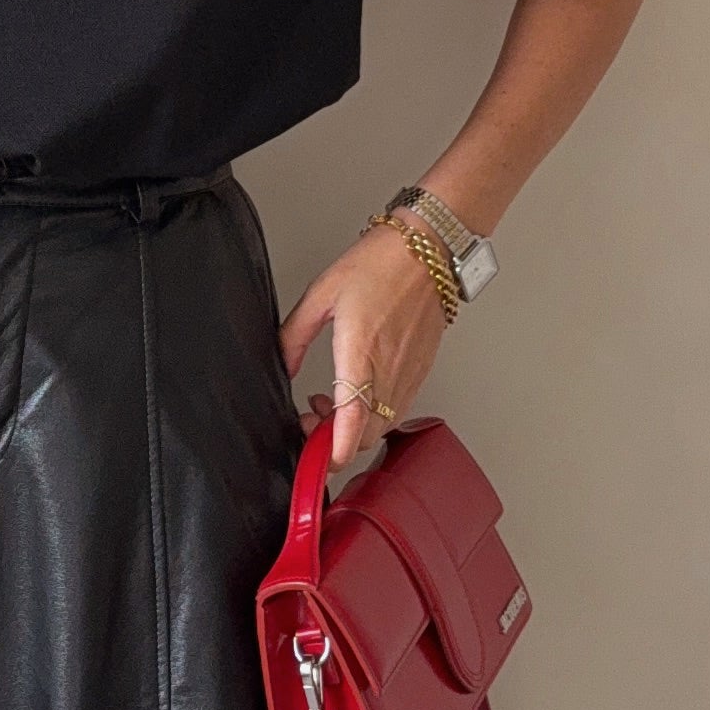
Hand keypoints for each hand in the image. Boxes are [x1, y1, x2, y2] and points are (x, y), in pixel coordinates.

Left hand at [277, 223, 452, 477]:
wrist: (428, 249)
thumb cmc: (380, 263)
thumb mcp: (322, 294)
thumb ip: (295, 336)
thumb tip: (281, 366)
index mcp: (361, 350)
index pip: (353, 416)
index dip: (337, 447)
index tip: (320, 461)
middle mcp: (390, 367)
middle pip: (366, 434)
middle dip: (334, 441)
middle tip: (309, 421)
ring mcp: (410, 372)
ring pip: (383, 426)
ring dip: (354, 428)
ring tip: (330, 403)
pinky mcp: (421, 371)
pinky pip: (398, 409)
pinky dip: (375, 414)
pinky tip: (358, 391)